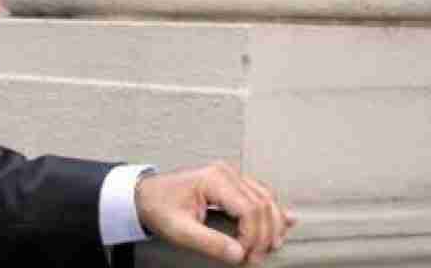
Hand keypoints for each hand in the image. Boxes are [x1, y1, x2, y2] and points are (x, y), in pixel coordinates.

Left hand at [135, 162, 295, 265]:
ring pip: (266, 199)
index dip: (253, 236)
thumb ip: (209, 242)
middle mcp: (226, 173)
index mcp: (214, 179)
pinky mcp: (232, 182)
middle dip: (264, 234)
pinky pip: (260, 195)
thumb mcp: (179, 230)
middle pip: (262, 204)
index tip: (245, 257)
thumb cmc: (159, 208)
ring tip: (269, 248)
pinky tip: (285, 222)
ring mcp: (230, 175)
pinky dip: (272, 211)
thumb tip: (240, 254)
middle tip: (255, 258)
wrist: (144, 195)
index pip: (250, 209)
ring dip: (272, 225)